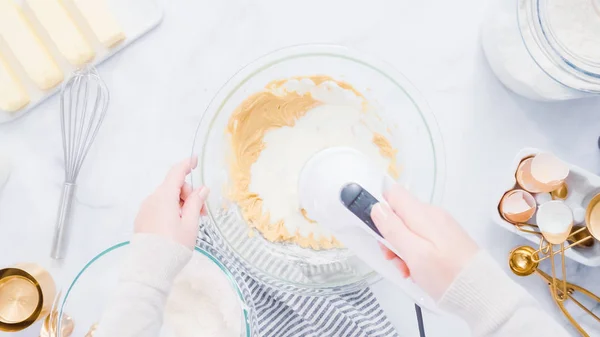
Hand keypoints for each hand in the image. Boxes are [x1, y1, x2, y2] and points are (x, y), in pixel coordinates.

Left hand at [134, 157, 208, 248]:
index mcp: (164, 197)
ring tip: (190, 223)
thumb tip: (202, 189)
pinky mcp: (142, 220)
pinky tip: (177, 227)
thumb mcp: (190, 224)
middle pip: (173, 187)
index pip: (176, 173)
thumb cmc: (173, 245)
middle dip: (189, 195)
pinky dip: (170, 211)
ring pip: (166, 199)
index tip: (195, 159)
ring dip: (180, 204)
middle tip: (201, 213)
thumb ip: (195, 203)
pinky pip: (158, 208)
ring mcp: (145, 210)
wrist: (150, 268)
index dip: (186, 164)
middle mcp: (151, 200)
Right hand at [371, 184, 478, 299]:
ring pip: (409, 230)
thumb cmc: (448, 275)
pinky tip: (419, 272)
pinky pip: (422, 241)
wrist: (481, 294)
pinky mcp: (446, 240)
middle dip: (390, 236)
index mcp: (423, 214)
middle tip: (394, 258)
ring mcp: (441, 228)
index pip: (393, 194)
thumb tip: (377, 208)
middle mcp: (433, 215)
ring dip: (402, 250)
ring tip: (408, 270)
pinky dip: (415, 255)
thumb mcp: (414, 253)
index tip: (378, 231)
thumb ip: (393, 229)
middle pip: (399, 215)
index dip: (380, 209)